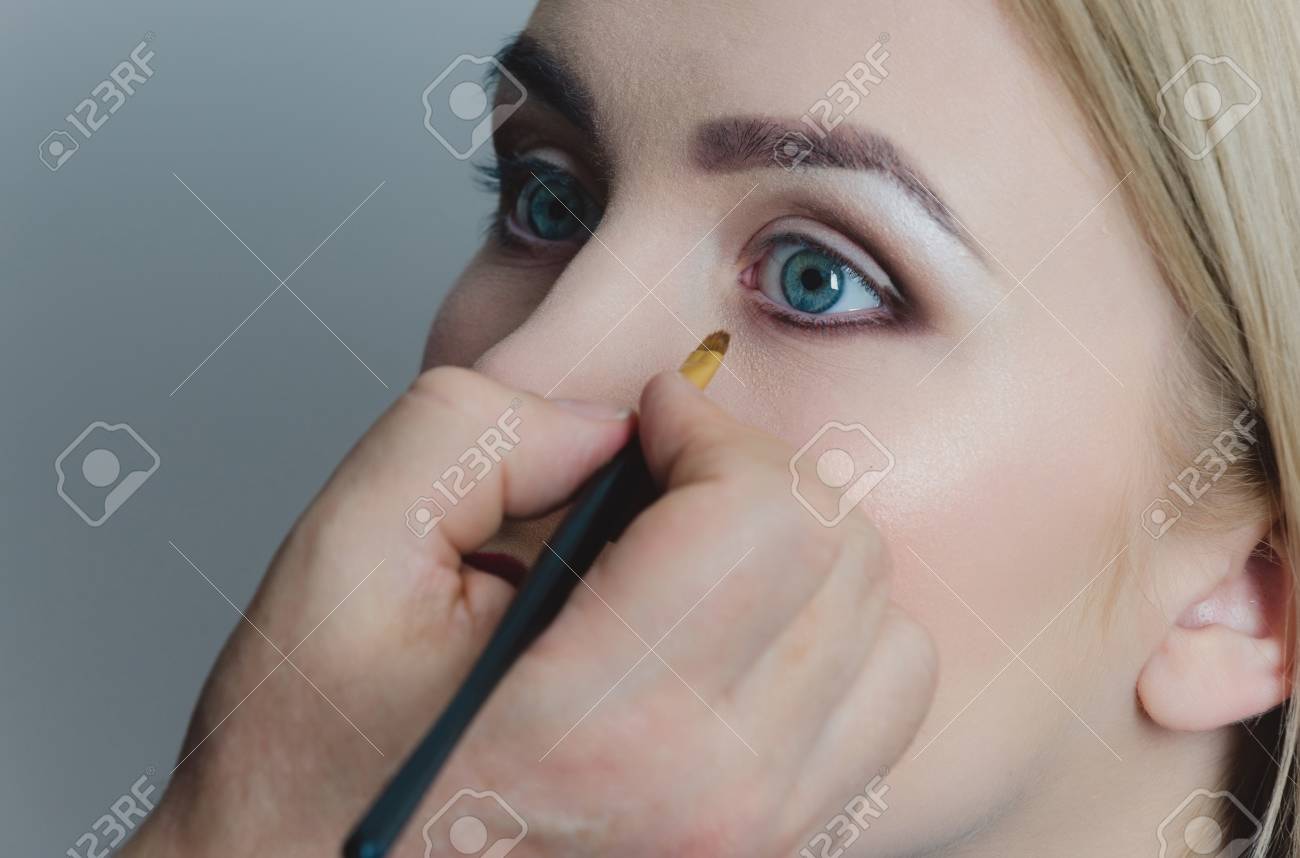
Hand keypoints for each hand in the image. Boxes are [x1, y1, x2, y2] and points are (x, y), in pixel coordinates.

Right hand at [124, 368, 935, 857]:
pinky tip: (727, 640)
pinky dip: (825, 648)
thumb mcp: (348, 560)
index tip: (650, 422)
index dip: (710, 426)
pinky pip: (876, 716)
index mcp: (603, 721)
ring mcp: (758, 842)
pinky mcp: (775, 856)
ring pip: (887, 637)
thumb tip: (609, 426)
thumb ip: (474, 435)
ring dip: (803, 564)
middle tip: (665, 483)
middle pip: (842, 558)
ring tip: (698, 564)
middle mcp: (710, 799)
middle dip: (756, 480)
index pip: (767, 513)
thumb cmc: (318, 765)